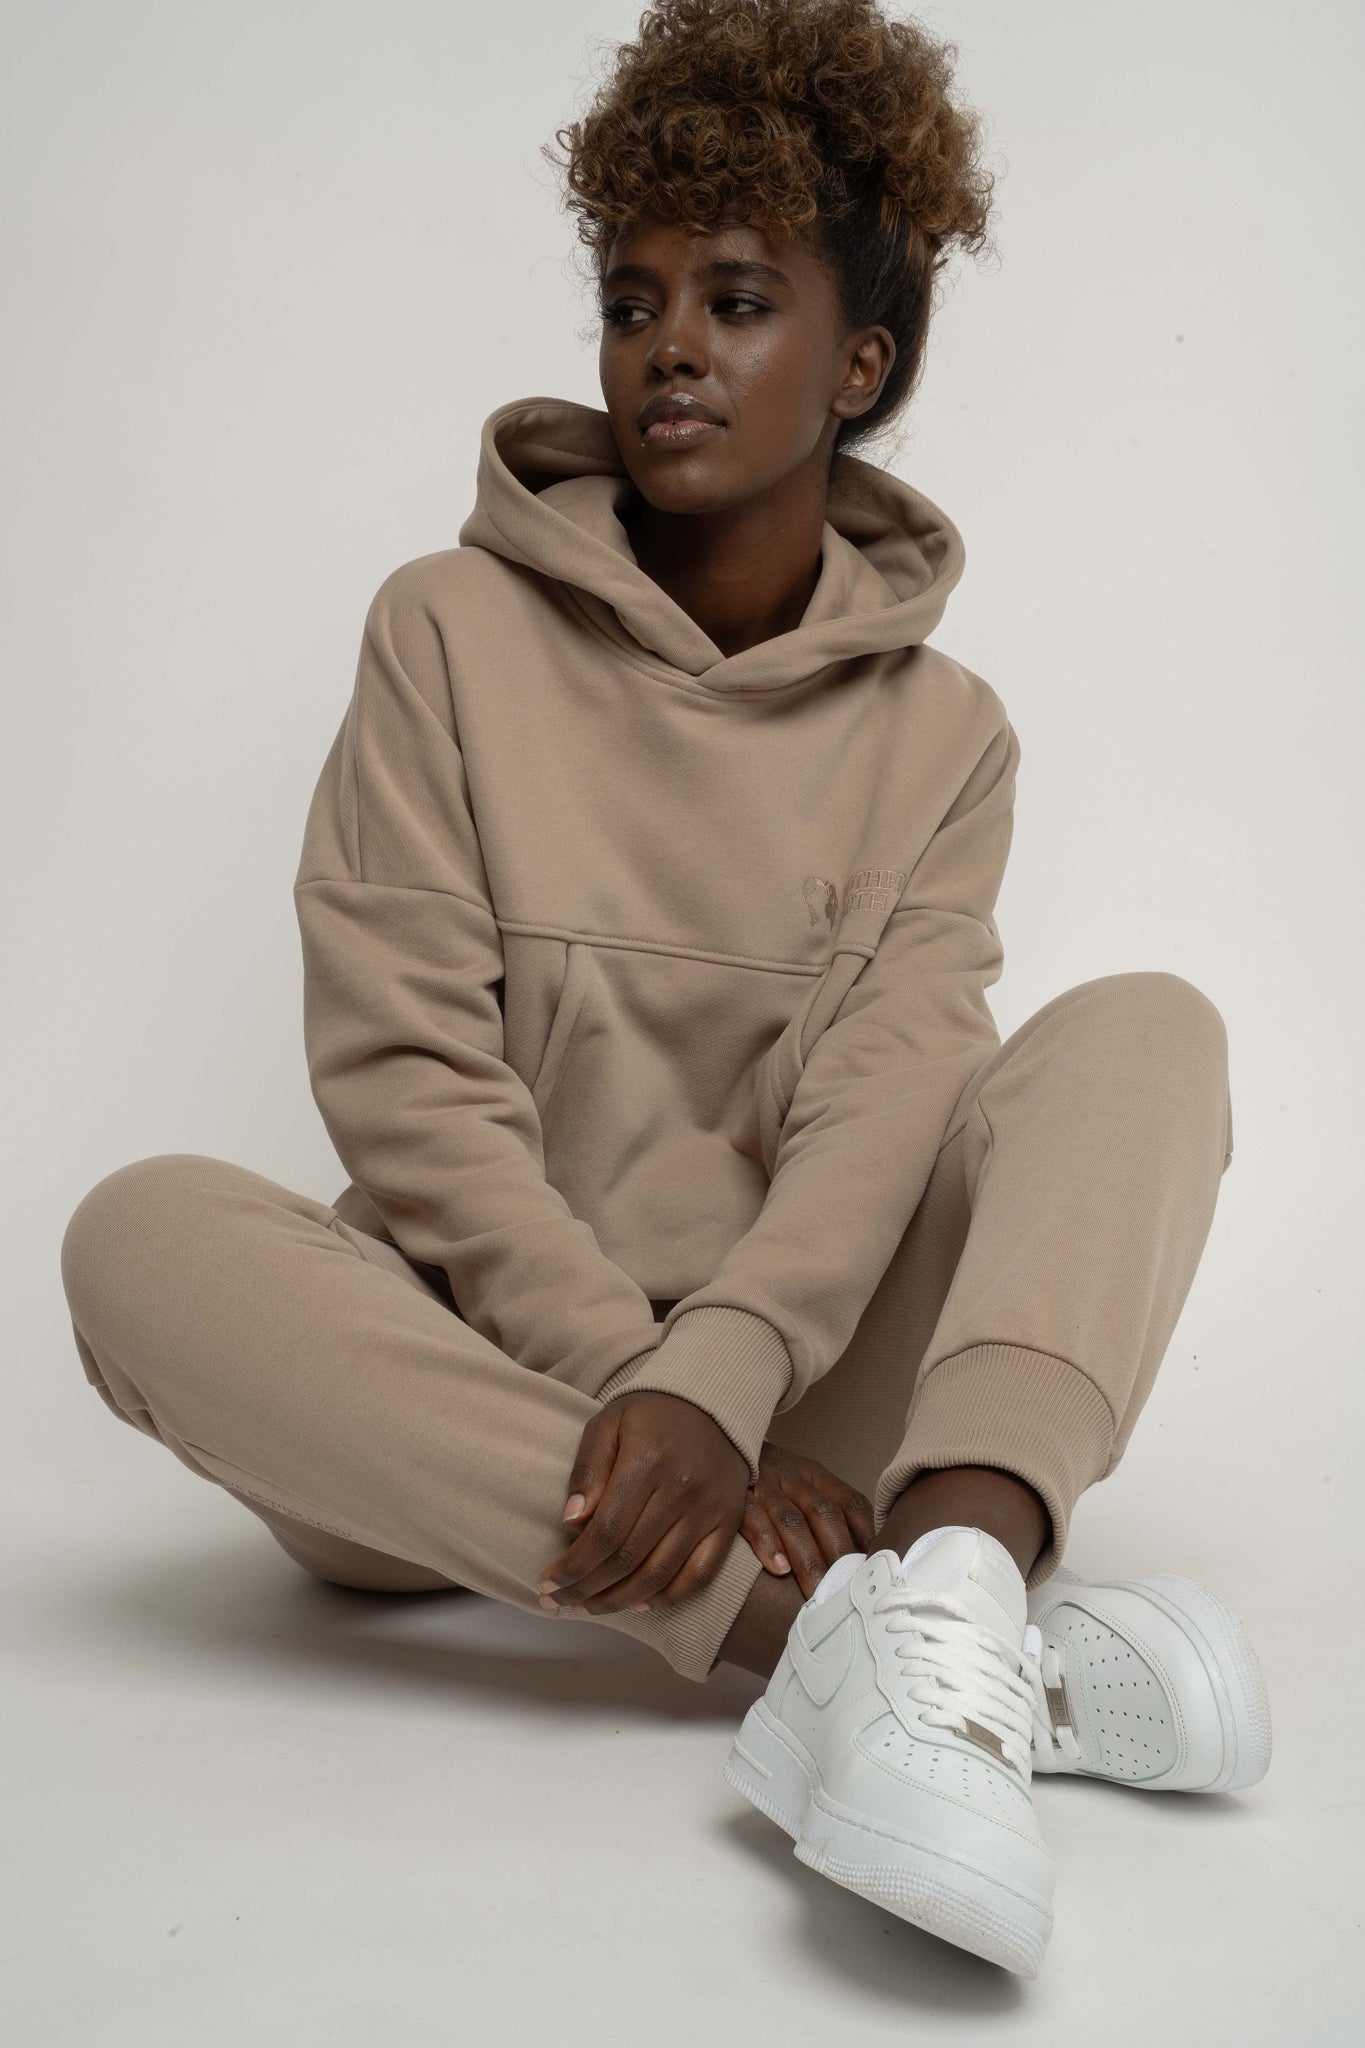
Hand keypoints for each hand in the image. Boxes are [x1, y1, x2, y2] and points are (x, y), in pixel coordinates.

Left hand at [538, 1389, 748, 1618]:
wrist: (714, 1401)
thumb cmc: (650, 1413)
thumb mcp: (608, 1423)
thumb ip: (588, 1470)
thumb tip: (570, 1521)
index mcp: (647, 1462)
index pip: (605, 1532)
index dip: (573, 1567)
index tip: (547, 1583)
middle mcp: (682, 1490)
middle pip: (628, 1560)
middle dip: (587, 1589)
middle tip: (559, 1601)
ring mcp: (709, 1510)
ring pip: (660, 1575)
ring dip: (620, 1601)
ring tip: (588, 1607)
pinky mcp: (728, 1522)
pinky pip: (700, 1576)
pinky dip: (668, 1598)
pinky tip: (639, 1605)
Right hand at [741, 1439, 876, 1598]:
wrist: (714, 1442)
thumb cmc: (761, 1477)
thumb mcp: (795, 1483)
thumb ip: (821, 1512)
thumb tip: (853, 1556)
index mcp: (813, 1474)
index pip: (851, 1503)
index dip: (865, 1536)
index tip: (869, 1567)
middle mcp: (792, 1476)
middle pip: (824, 1514)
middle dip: (838, 1554)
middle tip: (846, 1589)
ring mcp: (763, 1484)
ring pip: (792, 1520)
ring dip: (808, 1558)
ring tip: (818, 1590)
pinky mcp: (734, 1495)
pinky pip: (753, 1518)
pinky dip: (767, 1542)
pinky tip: (778, 1568)